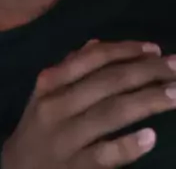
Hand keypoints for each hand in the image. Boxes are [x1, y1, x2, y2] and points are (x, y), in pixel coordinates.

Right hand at [2, 40, 175, 168]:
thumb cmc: (38, 127)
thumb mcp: (46, 94)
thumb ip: (70, 69)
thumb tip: (98, 45)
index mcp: (51, 82)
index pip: (93, 59)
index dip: (126, 51)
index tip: (155, 49)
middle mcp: (57, 105)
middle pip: (109, 83)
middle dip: (147, 72)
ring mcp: (67, 137)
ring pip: (112, 113)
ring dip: (148, 101)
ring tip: (175, 94)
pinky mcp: (76, 167)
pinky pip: (106, 154)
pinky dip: (129, 145)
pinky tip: (151, 136)